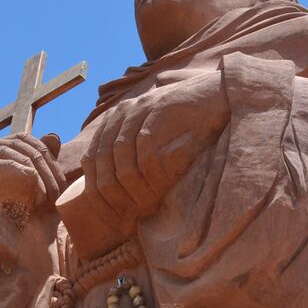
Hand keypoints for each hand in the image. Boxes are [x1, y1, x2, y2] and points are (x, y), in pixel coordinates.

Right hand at [0, 133, 64, 283]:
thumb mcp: (23, 203)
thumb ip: (37, 174)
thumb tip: (54, 136)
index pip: (21, 141)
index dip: (45, 157)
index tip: (59, 186)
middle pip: (15, 144)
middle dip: (42, 166)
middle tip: (55, 193)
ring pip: (4, 152)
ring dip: (31, 171)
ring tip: (44, 196)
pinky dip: (12, 171)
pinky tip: (29, 186)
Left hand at [80, 69, 228, 225]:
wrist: (216, 95)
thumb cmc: (186, 121)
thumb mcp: (153, 135)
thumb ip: (132, 153)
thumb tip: (116, 189)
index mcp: (113, 119)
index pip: (91, 160)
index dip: (97, 191)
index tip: (110, 213)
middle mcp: (121, 113)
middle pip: (102, 162)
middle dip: (113, 194)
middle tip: (129, 213)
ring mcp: (139, 109)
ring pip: (122, 159)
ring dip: (133, 187)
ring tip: (146, 204)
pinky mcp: (159, 111)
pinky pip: (146, 150)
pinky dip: (151, 173)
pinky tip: (160, 185)